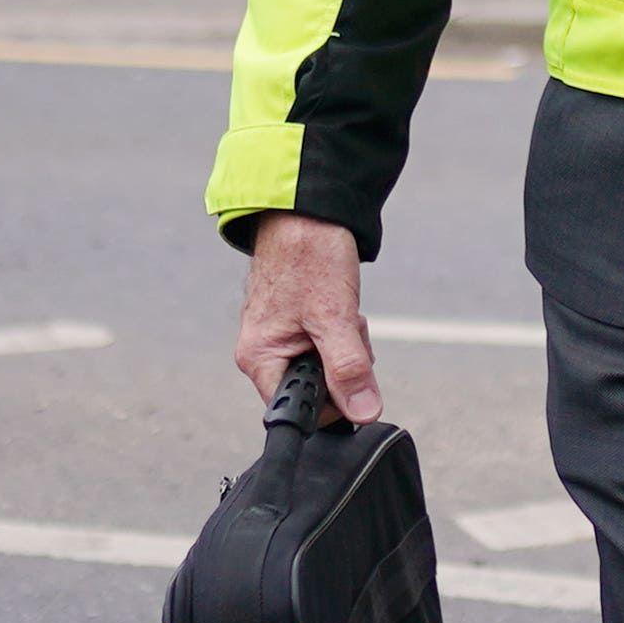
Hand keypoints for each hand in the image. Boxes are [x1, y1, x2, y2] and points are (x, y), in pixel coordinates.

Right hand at [235, 211, 379, 424]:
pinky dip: (342, 330)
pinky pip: (327, 344)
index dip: (333, 402)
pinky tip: (343, 307)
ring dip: (347, 345)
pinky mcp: (297, 323)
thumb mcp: (334, 317)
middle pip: (317, 390)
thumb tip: (363, 412)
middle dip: (344, 366)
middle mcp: (265, 353)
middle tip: (347, 331)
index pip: (299, 411)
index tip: (352, 376)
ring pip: (328, 366)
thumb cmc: (308, 255)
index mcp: (260, 359)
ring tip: (344, 313)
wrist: (308, 210)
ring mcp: (281, 337)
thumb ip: (349, 368)